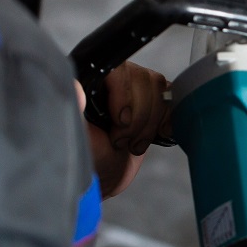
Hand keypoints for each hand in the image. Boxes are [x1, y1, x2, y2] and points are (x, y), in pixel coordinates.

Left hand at [75, 61, 171, 197]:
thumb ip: (75, 111)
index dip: (125, 94)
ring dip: (151, 122)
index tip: (120, 122)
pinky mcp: (152, 101)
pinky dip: (168, 119)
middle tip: (121, 141)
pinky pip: (171, 99)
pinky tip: (157, 134)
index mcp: (89, 83)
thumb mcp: (80, 140)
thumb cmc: (89, 162)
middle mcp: (112, 80)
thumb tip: (75, 85)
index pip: (117, 69)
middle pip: (143, 79)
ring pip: (159, 88)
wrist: (107, 177)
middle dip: (138, 117)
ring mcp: (134, 89)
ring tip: (134, 143)